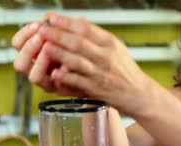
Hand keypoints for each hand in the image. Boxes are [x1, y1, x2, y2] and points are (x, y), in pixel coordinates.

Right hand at [12, 13, 81, 95]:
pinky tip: (67, 67)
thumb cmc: (78, 51)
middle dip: (29, 49)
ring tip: (51, 49)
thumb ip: (56, 29)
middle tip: (41, 38)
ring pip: (33, 77)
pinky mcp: (60, 90)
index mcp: (33, 53)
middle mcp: (36, 69)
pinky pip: (55, 85)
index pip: (17, 44)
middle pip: (19, 63)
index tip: (37, 25)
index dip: (24, 34)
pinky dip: (60, 75)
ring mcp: (47, 82)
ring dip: (41, 62)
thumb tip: (50, 18)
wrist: (95, 71)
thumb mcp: (66, 37)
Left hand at [35, 13, 154, 115]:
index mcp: (111, 43)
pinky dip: (66, 77)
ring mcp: (101, 73)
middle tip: (42, 29)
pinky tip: (55, 73)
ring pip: (77, 61)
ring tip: (44, 47)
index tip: (51, 17)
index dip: (66, 22)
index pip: (86, 29)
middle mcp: (107, 57)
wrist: (139, 94)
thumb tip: (78, 21)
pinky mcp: (97, 89)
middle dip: (58, 35)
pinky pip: (79, 82)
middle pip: (79, 43)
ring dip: (59, 54)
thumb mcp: (116, 48)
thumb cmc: (125, 70)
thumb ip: (97, 36)